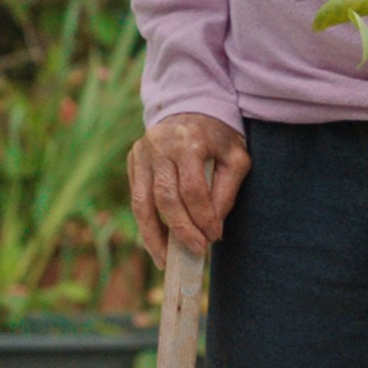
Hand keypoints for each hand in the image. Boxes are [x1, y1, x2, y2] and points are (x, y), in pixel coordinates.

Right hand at [126, 112, 248, 258]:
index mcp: (188, 141)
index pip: (192, 188)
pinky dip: (145, 225)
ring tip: (166, 261)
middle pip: (166, 197)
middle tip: (197, 251)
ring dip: (154, 236)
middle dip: (181, 229)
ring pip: (142, 202)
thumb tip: (214, 224)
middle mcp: (159, 146)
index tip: (214, 237)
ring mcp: (141, 154)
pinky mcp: (133, 162)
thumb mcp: (235, 156)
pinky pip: (136, 199)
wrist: (189, 106)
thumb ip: (227, 189)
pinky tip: (156, 246)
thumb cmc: (218, 136)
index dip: (203, 216)